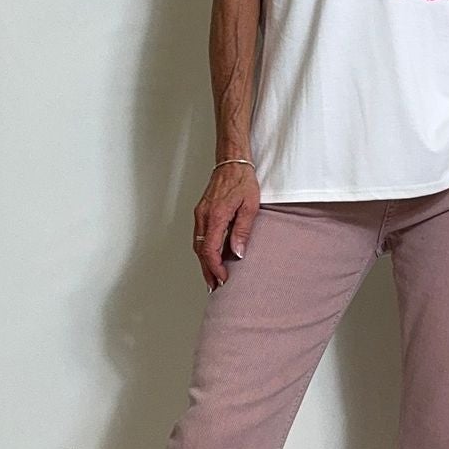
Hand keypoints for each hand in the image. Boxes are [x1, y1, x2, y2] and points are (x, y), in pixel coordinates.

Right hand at [194, 160, 259, 291]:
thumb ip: (242, 231)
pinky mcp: (201, 212)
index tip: (224, 278)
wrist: (231, 162)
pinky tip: (211, 257)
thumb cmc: (242, 180)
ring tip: (213, 277)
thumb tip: (237, 253)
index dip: (215, 268)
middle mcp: (203, 216)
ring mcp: (200, 214)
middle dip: (207, 271)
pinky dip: (203, 251)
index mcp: (215, 216)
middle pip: (200, 251)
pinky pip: (199, 236)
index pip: (210, 250)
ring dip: (204, 263)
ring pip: (197, 245)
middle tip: (215, 286)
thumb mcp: (250, 206)